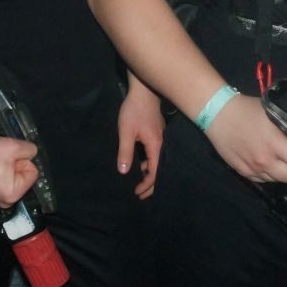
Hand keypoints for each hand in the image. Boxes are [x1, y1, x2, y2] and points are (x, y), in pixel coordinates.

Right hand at [0, 134, 38, 208]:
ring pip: (12, 175)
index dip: (23, 160)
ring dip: (7, 165)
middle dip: (15, 164)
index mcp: (13, 195)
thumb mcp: (14, 147)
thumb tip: (32, 154)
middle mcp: (5, 202)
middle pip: (23, 176)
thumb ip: (31, 150)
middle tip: (0, 158)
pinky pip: (2, 178)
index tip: (8, 157)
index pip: (33, 173)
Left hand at [116, 84, 164, 198]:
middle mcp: (162, 145)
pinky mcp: (158, 134)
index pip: (155, 172)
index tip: (136, 192)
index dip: (147, 185)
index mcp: (156, 146)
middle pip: (160, 170)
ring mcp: (161, 139)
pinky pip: (157, 154)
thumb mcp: (126, 132)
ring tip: (139, 181)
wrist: (143, 91)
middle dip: (151, 184)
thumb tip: (124, 172)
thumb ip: (125, 152)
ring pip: (158, 162)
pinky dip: (150, 163)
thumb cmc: (134, 111)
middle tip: (140, 195)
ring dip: (150, 173)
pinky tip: (141, 163)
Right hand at [203, 95, 286, 184]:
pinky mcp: (243, 173)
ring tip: (275, 157)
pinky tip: (261, 159)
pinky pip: (262, 180)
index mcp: (275, 142)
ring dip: (281, 172)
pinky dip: (267, 173)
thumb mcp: (272, 114)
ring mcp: (253, 168)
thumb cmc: (247, 109)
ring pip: (277, 180)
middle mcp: (265, 159)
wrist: (217, 114)